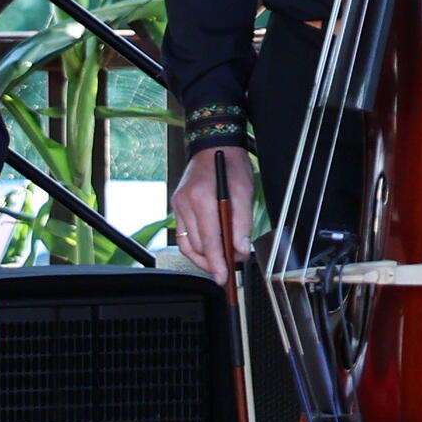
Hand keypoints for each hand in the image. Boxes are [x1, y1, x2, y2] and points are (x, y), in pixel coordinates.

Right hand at [173, 146, 253, 285]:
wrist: (214, 146)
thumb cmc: (230, 165)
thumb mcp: (244, 192)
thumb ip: (242, 223)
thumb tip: (241, 249)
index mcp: (202, 198)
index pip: (208, 240)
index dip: (217, 261)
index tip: (224, 276)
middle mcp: (185, 203)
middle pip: (197, 245)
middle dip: (214, 261)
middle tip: (231, 268)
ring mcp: (178, 205)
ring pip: (187, 244)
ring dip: (204, 257)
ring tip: (221, 262)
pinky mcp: (178, 207)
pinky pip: (183, 235)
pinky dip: (195, 248)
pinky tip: (208, 252)